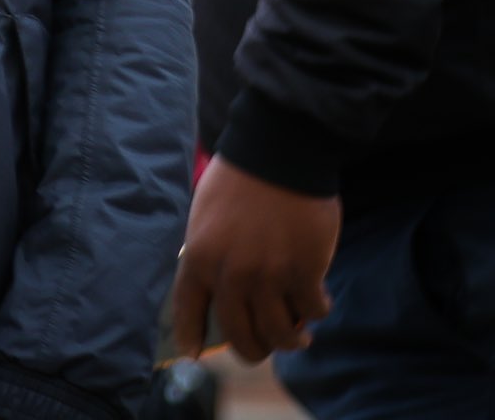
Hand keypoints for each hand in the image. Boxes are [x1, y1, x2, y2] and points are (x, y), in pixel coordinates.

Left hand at [172, 154, 339, 363]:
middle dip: (255, 348)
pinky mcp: (304, 274)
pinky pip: (312, 312)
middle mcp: (231, 275)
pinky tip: (318, 299)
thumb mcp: (205, 213)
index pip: (188, 309)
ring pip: (280, 335)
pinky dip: (317, 311)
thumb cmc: (240, 178)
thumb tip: (216, 290)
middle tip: (266, 345)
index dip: (191, 336)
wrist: (279, 153)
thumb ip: (209, 253)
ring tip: (300, 333)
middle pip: (242, 337)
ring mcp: (269, 278)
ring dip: (292, 339)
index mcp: (200, 257)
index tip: (192, 354)